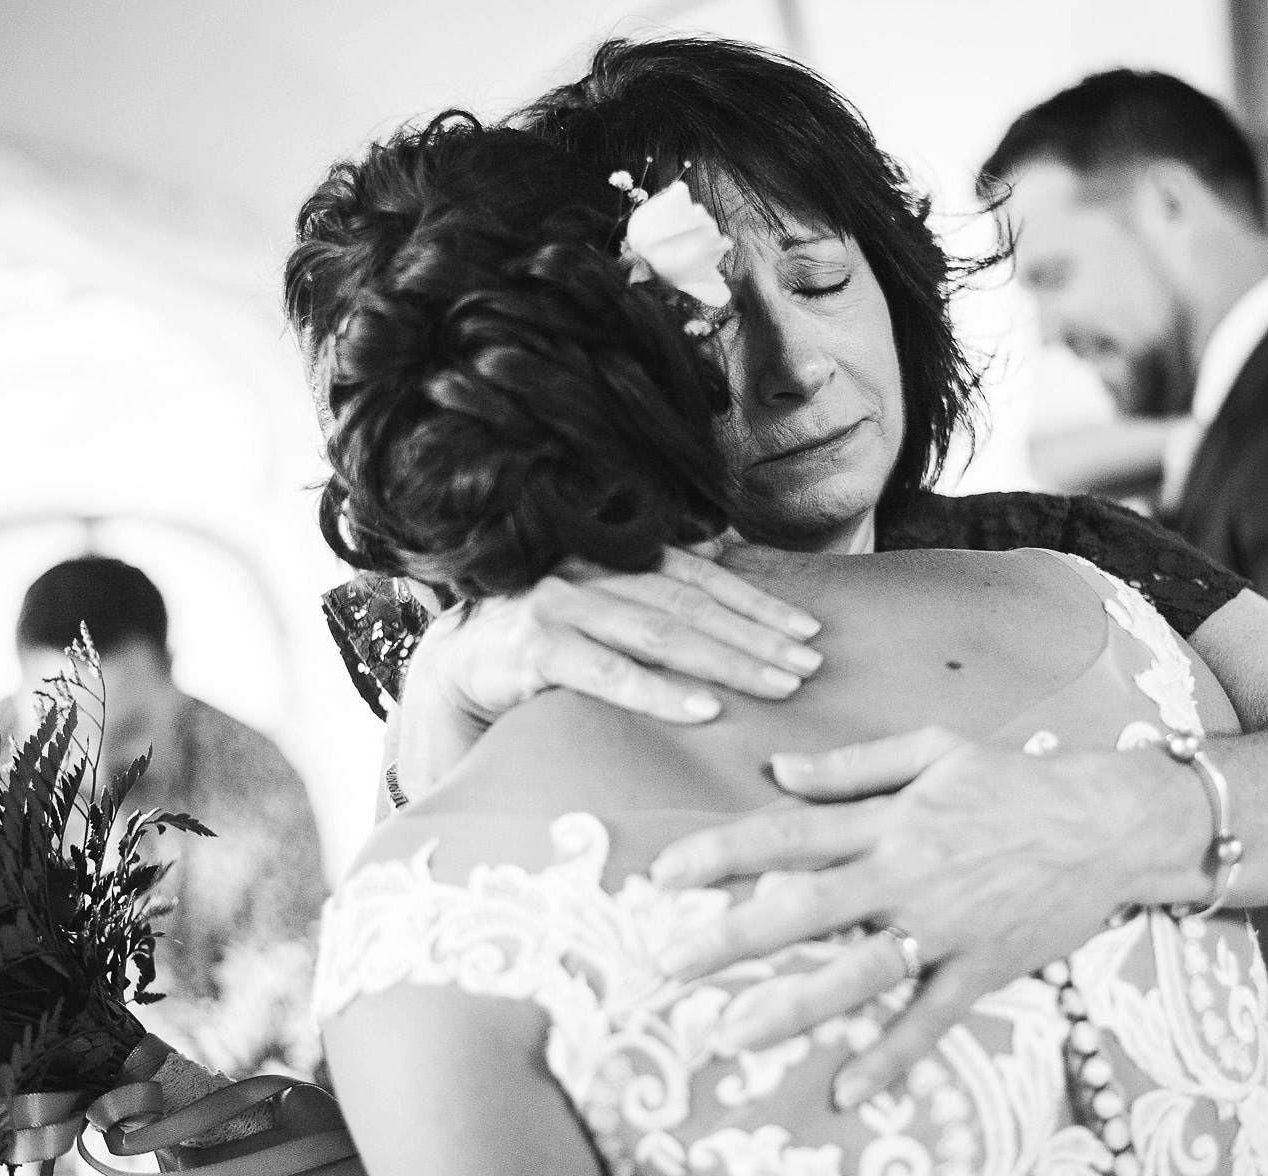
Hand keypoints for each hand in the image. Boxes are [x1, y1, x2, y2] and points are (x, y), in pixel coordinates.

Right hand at [427, 542, 823, 725]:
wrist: (456, 670)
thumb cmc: (542, 644)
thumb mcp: (601, 611)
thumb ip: (655, 594)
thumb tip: (728, 569)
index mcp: (613, 558)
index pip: (699, 576)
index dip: (757, 601)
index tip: (809, 631)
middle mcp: (589, 572)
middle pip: (689, 605)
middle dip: (756, 636)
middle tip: (810, 666)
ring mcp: (559, 606)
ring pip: (658, 633)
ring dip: (725, 661)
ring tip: (777, 686)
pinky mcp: (533, 650)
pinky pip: (606, 672)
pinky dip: (659, 692)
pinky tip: (704, 710)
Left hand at [648, 728, 1179, 1107]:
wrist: (1109, 820)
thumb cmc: (1016, 778)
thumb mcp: (933, 748)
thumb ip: (851, 765)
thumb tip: (777, 768)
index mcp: (890, 818)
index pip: (789, 834)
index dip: (721, 853)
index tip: (665, 875)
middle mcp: (908, 874)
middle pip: (804, 909)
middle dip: (731, 937)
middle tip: (670, 964)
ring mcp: (945, 926)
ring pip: (857, 972)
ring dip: (792, 1007)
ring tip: (732, 1034)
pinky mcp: (983, 967)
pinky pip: (930, 1018)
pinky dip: (893, 1056)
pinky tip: (851, 1090)